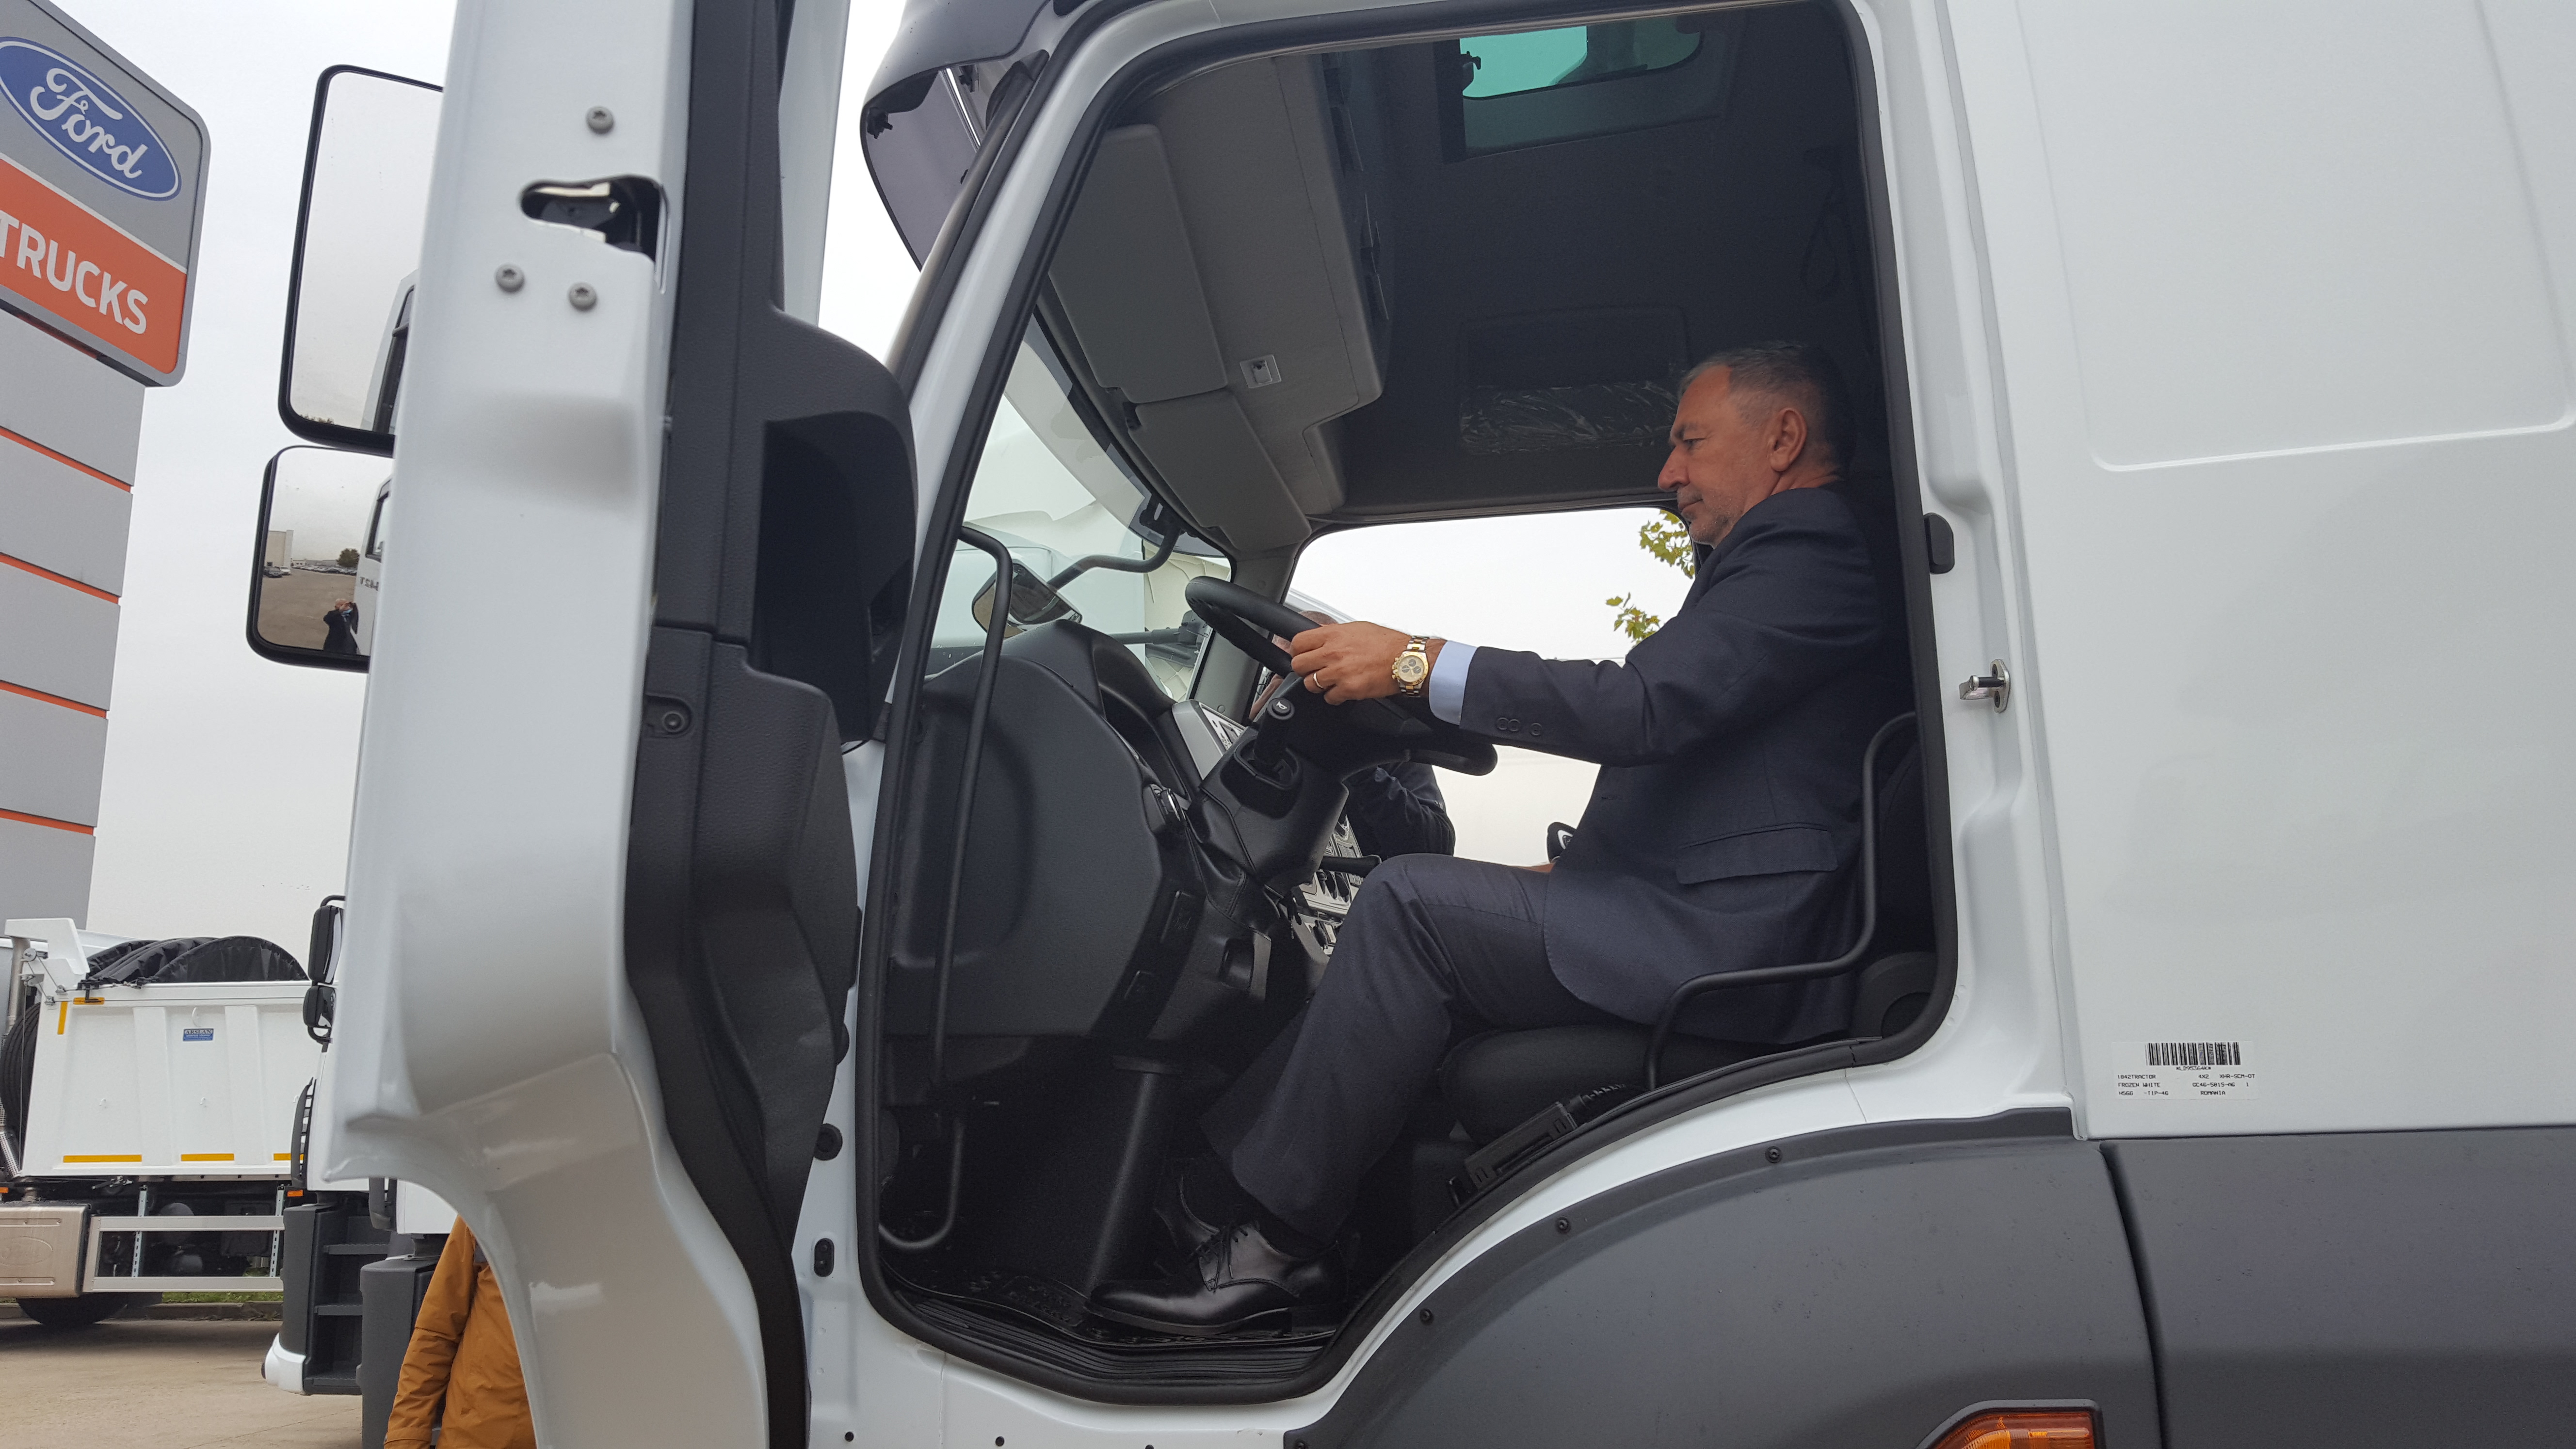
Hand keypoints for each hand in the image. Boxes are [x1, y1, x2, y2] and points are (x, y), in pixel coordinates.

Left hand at [1288, 623, 1438, 704]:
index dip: (1298, 651)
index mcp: (1333, 634)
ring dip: (1319, 685)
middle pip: (1299, 665)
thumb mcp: (1356, 628)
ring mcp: (1339, 672)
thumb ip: (1334, 634)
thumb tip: (1319, 638)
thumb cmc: (1387, 644)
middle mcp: (1333, 652)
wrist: (1407, 660)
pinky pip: (1329, 698)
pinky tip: (1345, 689)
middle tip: (1315, 670)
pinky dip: (1335, 696)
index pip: (1298, 643)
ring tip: (1332, 681)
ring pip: (1311, 684)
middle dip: (1306, 669)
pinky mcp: (1348, 689)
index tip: (1303, 655)